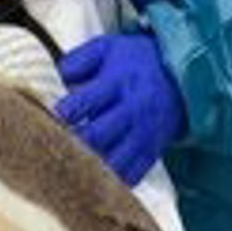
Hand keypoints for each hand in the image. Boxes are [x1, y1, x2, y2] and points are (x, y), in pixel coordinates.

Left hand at [56, 33, 187, 183]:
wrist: (180, 76)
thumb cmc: (135, 62)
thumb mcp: (107, 48)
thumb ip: (78, 61)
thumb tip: (59, 78)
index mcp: (117, 82)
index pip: (85, 102)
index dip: (64, 113)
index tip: (51, 118)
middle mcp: (132, 110)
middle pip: (97, 136)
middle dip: (73, 145)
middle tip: (54, 149)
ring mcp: (143, 134)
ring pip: (113, 161)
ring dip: (91, 168)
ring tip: (71, 170)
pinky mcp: (151, 151)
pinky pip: (132, 175)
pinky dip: (112, 182)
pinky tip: (95, 180)